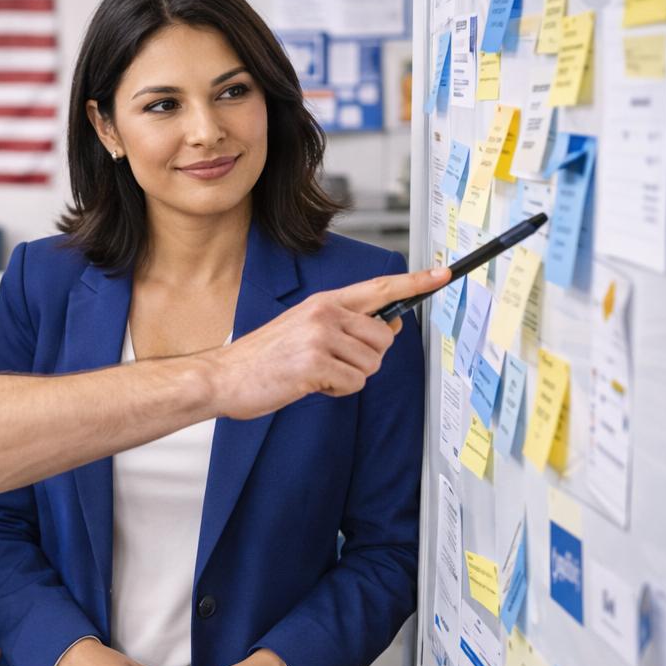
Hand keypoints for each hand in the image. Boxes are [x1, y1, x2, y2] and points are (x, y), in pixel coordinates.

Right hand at [203, 267, 447, 419]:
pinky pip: (353, 383)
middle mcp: (324, 314)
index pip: (379, 288)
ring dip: (349, 377)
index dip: (416, 282)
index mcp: (323, 302)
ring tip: (315, 373)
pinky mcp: (315, 364)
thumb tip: (388, 325)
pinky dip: (336, 391)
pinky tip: (310, 384)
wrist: (223, 377)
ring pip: (371, 363)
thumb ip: (343, 323)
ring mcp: (320, 338)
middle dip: (367, 357)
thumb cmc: (262, 358)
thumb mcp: (302, 328)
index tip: (442, 275)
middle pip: (384, 337)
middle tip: (333, 363)